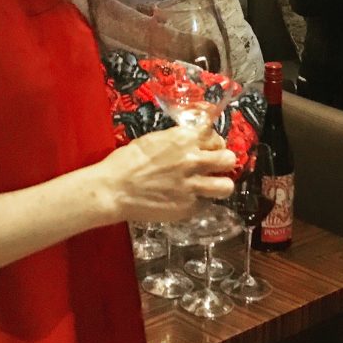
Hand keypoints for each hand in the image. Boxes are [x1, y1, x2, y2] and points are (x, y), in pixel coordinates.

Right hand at [96, 126, 235, 223]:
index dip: (213, 142)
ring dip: (219, 184)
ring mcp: (193, 186)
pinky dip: (197, 201)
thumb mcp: (155, 140)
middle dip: (223, 162)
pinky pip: (204, 203)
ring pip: (226, 186)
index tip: (209, 147)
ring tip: (210, 186)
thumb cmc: (128, 160)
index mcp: (184, 138)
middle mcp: (194, 160)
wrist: (114, 189)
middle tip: (214, 166)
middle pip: (228, 159)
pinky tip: (184, 199)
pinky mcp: (189, 207)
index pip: (214, 135)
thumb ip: (178, 141)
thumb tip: (192, 143)